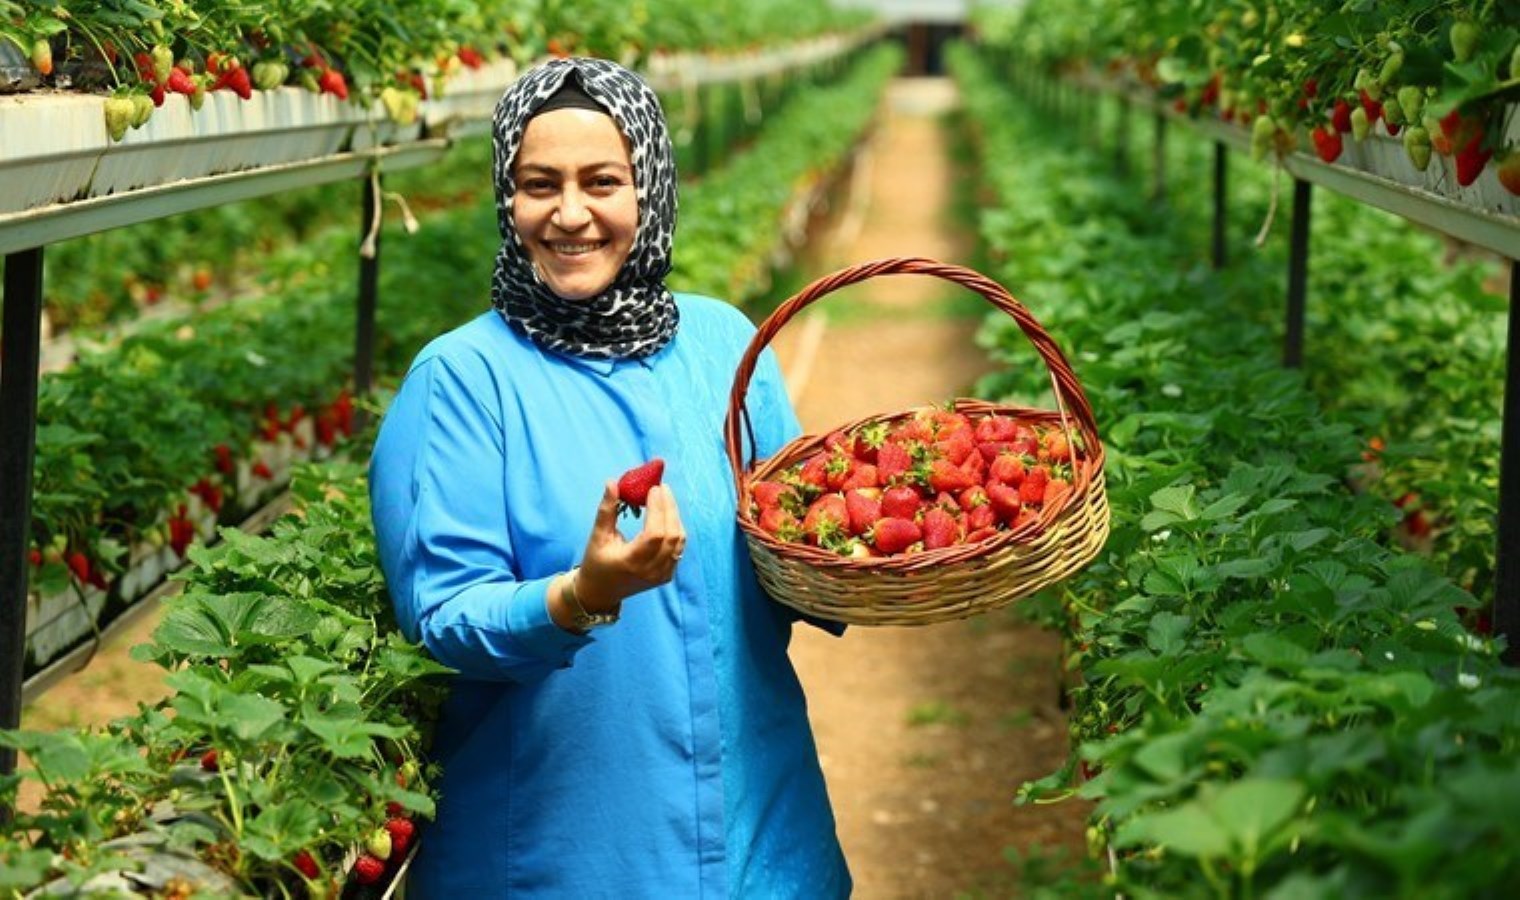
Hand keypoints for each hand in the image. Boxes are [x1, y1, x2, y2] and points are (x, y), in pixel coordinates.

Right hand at [575, 479, 686, 611]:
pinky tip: (667, 515)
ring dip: (674, 516)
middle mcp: (651, 571)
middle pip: (671, 535)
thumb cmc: (596, 562)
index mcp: (631, 562)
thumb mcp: (597, 536)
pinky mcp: (667, 575)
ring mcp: (662, 575)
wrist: (601, 592)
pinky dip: (675, 529)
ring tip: (664, 497)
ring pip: (679, 540)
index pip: (654, 534)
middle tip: (662, 487)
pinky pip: (678, 548)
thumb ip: (607, 510)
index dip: (658, 509)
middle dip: (669, 507)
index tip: (654, 488)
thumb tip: (612, 482)